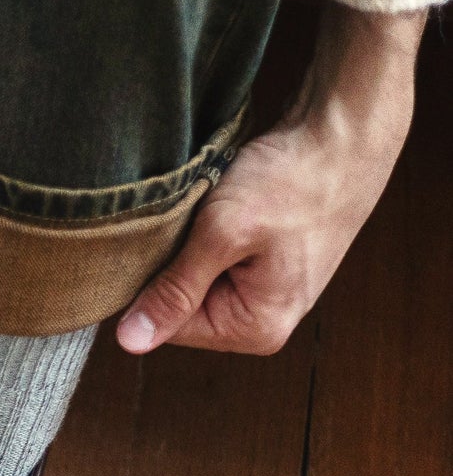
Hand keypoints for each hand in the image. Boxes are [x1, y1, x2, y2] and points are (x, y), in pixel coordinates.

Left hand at [117, 3, 423, 355]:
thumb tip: (131, 343)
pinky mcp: (263, 267)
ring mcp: (264, 295)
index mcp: (256, 329)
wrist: (344, 133)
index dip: (149, 286)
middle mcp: (262, 322)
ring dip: (186, 250)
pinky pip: (210, 263)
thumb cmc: (292, 180)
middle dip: (171, 268)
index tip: (163, 244)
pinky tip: (218, 214)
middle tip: (189, 226)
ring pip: (191, 282)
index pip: (165, 327)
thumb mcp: (222, 234)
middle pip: (178, 309)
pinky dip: (203, 238)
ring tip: (209, 217)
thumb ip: (175, 291)